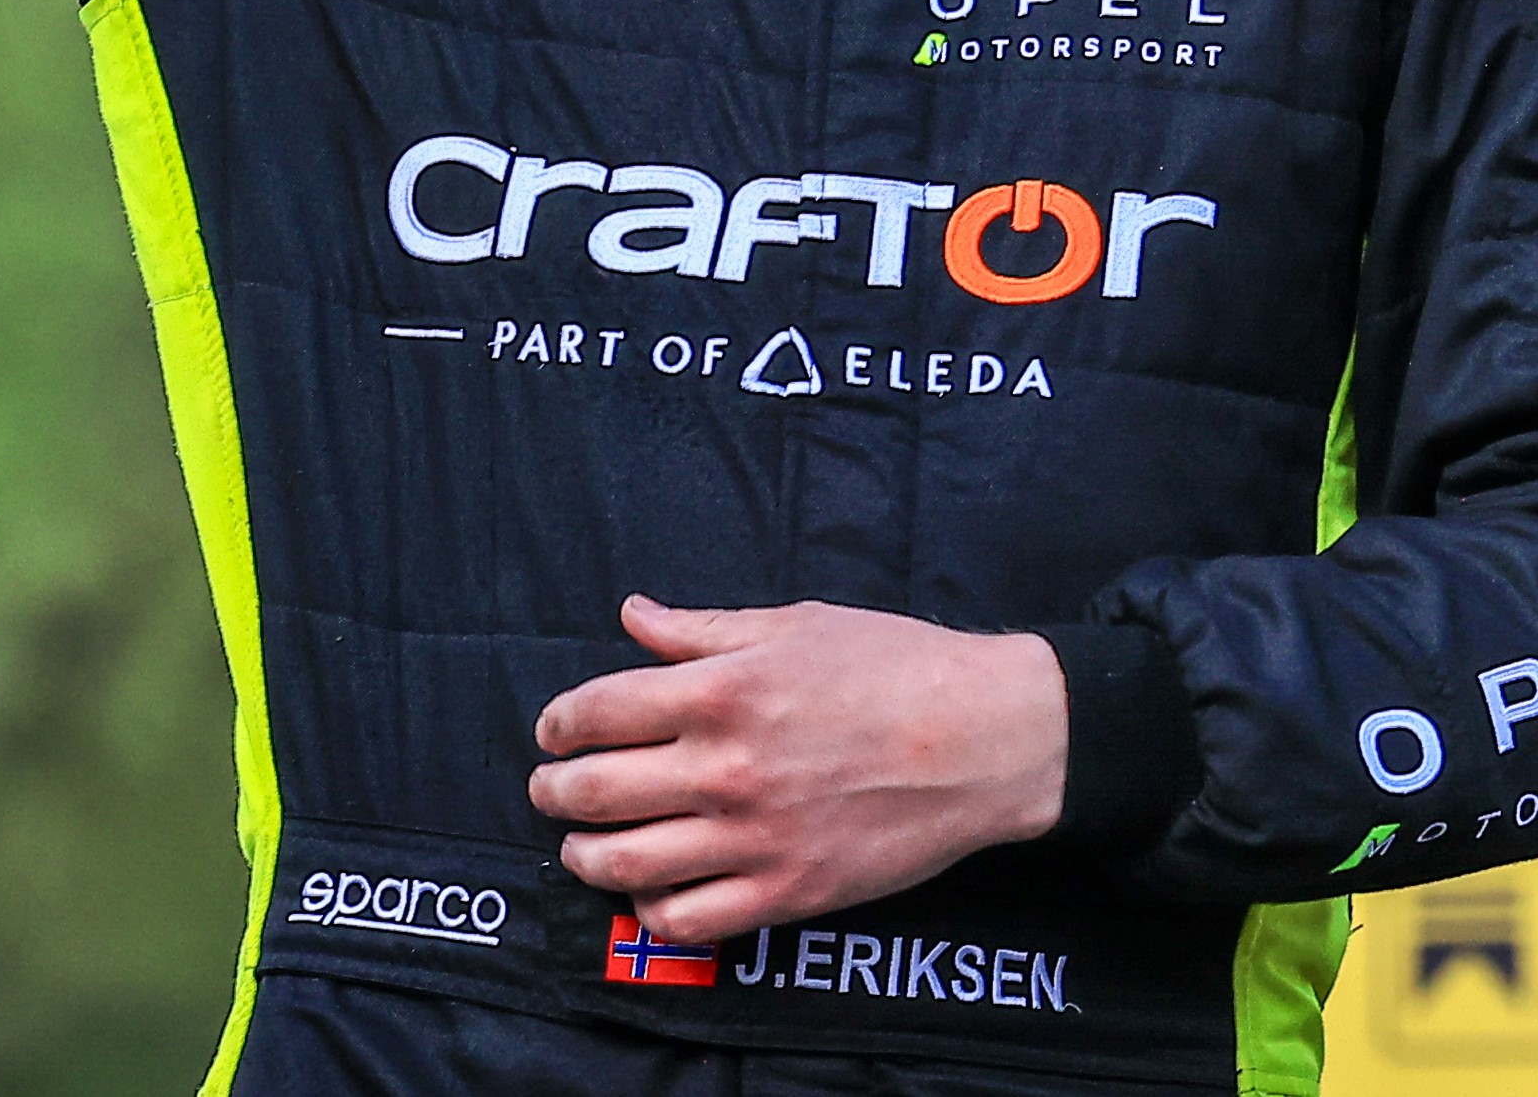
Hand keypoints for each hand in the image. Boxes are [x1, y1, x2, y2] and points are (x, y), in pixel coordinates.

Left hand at [528, 595, 1069, 943]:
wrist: (986, 738)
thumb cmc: (899, 666)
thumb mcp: (800, 625)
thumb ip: (706, 630)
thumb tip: (635, 616)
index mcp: (725, 691)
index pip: (597, 711)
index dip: (559, 722)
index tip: (556, 730)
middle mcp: (727, 767)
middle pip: (592, 791)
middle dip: (553, 789)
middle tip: (551, 788)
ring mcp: (754, 837)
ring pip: (623, 864)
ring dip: (583, 855)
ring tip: (582, 845)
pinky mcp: (786, 891)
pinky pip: (686, 921)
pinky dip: (651, 910)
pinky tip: (652, 891)